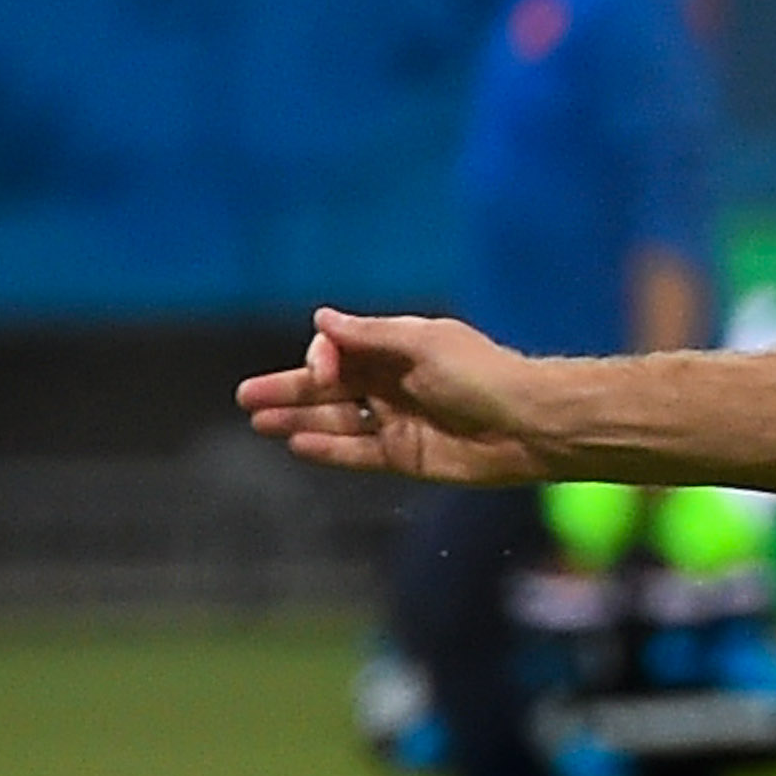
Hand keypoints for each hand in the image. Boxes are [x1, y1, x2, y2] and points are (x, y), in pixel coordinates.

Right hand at [236, 307, 549, 484]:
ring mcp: (398, 422)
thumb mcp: (423, 342)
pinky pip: (358, 452)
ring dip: (299, 420)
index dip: (322, 357)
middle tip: (246, 397)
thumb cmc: (482, 374)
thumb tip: (323, 318)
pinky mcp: (407, 457)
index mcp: (398, 350)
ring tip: (260, 421)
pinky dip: (328, 449)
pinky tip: (297, 444)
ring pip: (337, 421)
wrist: (530, 426)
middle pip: (330, 387)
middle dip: (290, 389)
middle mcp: (393, 384)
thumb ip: (369, 335)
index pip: (341, 350)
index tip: (323, 371)